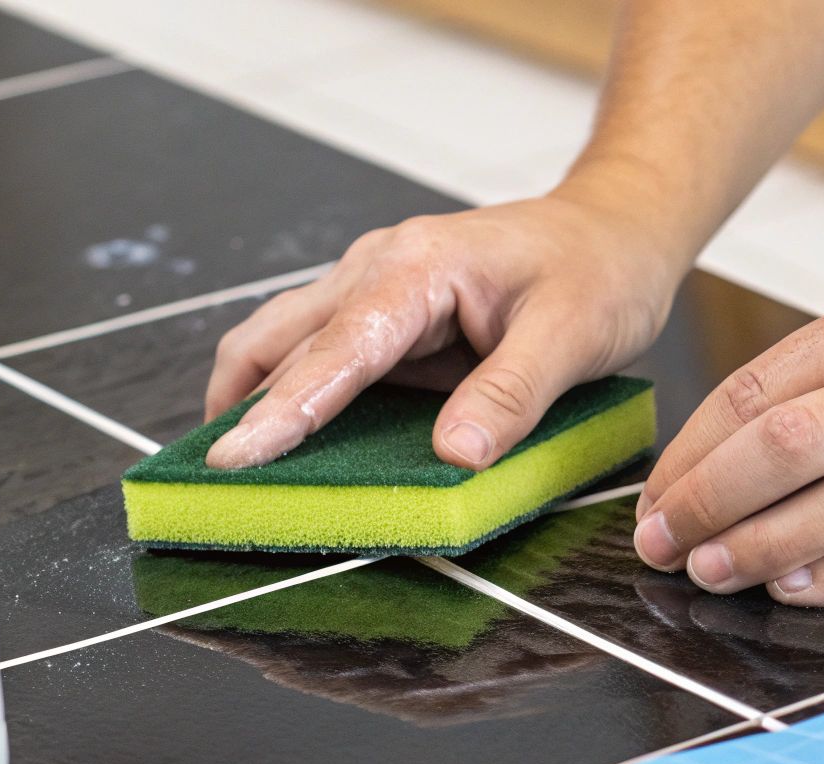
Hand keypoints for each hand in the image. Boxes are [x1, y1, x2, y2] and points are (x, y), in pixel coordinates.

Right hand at [202, 193, 685, 469]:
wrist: (615, 226)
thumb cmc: (599, 269)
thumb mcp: (574, 333)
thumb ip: (511, 394)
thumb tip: (455, 456)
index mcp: (418, 268)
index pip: (336, 348)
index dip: (284, 408)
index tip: (235, 456)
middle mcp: (380, 270)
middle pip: (280, 339)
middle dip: (238, 405)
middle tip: (207, 477)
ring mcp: (376, 288)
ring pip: (284, 340)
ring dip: (251, 396)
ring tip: (228, 464)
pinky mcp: (385, 314)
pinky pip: (319, 352)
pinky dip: (288, 391)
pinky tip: (282, 438)